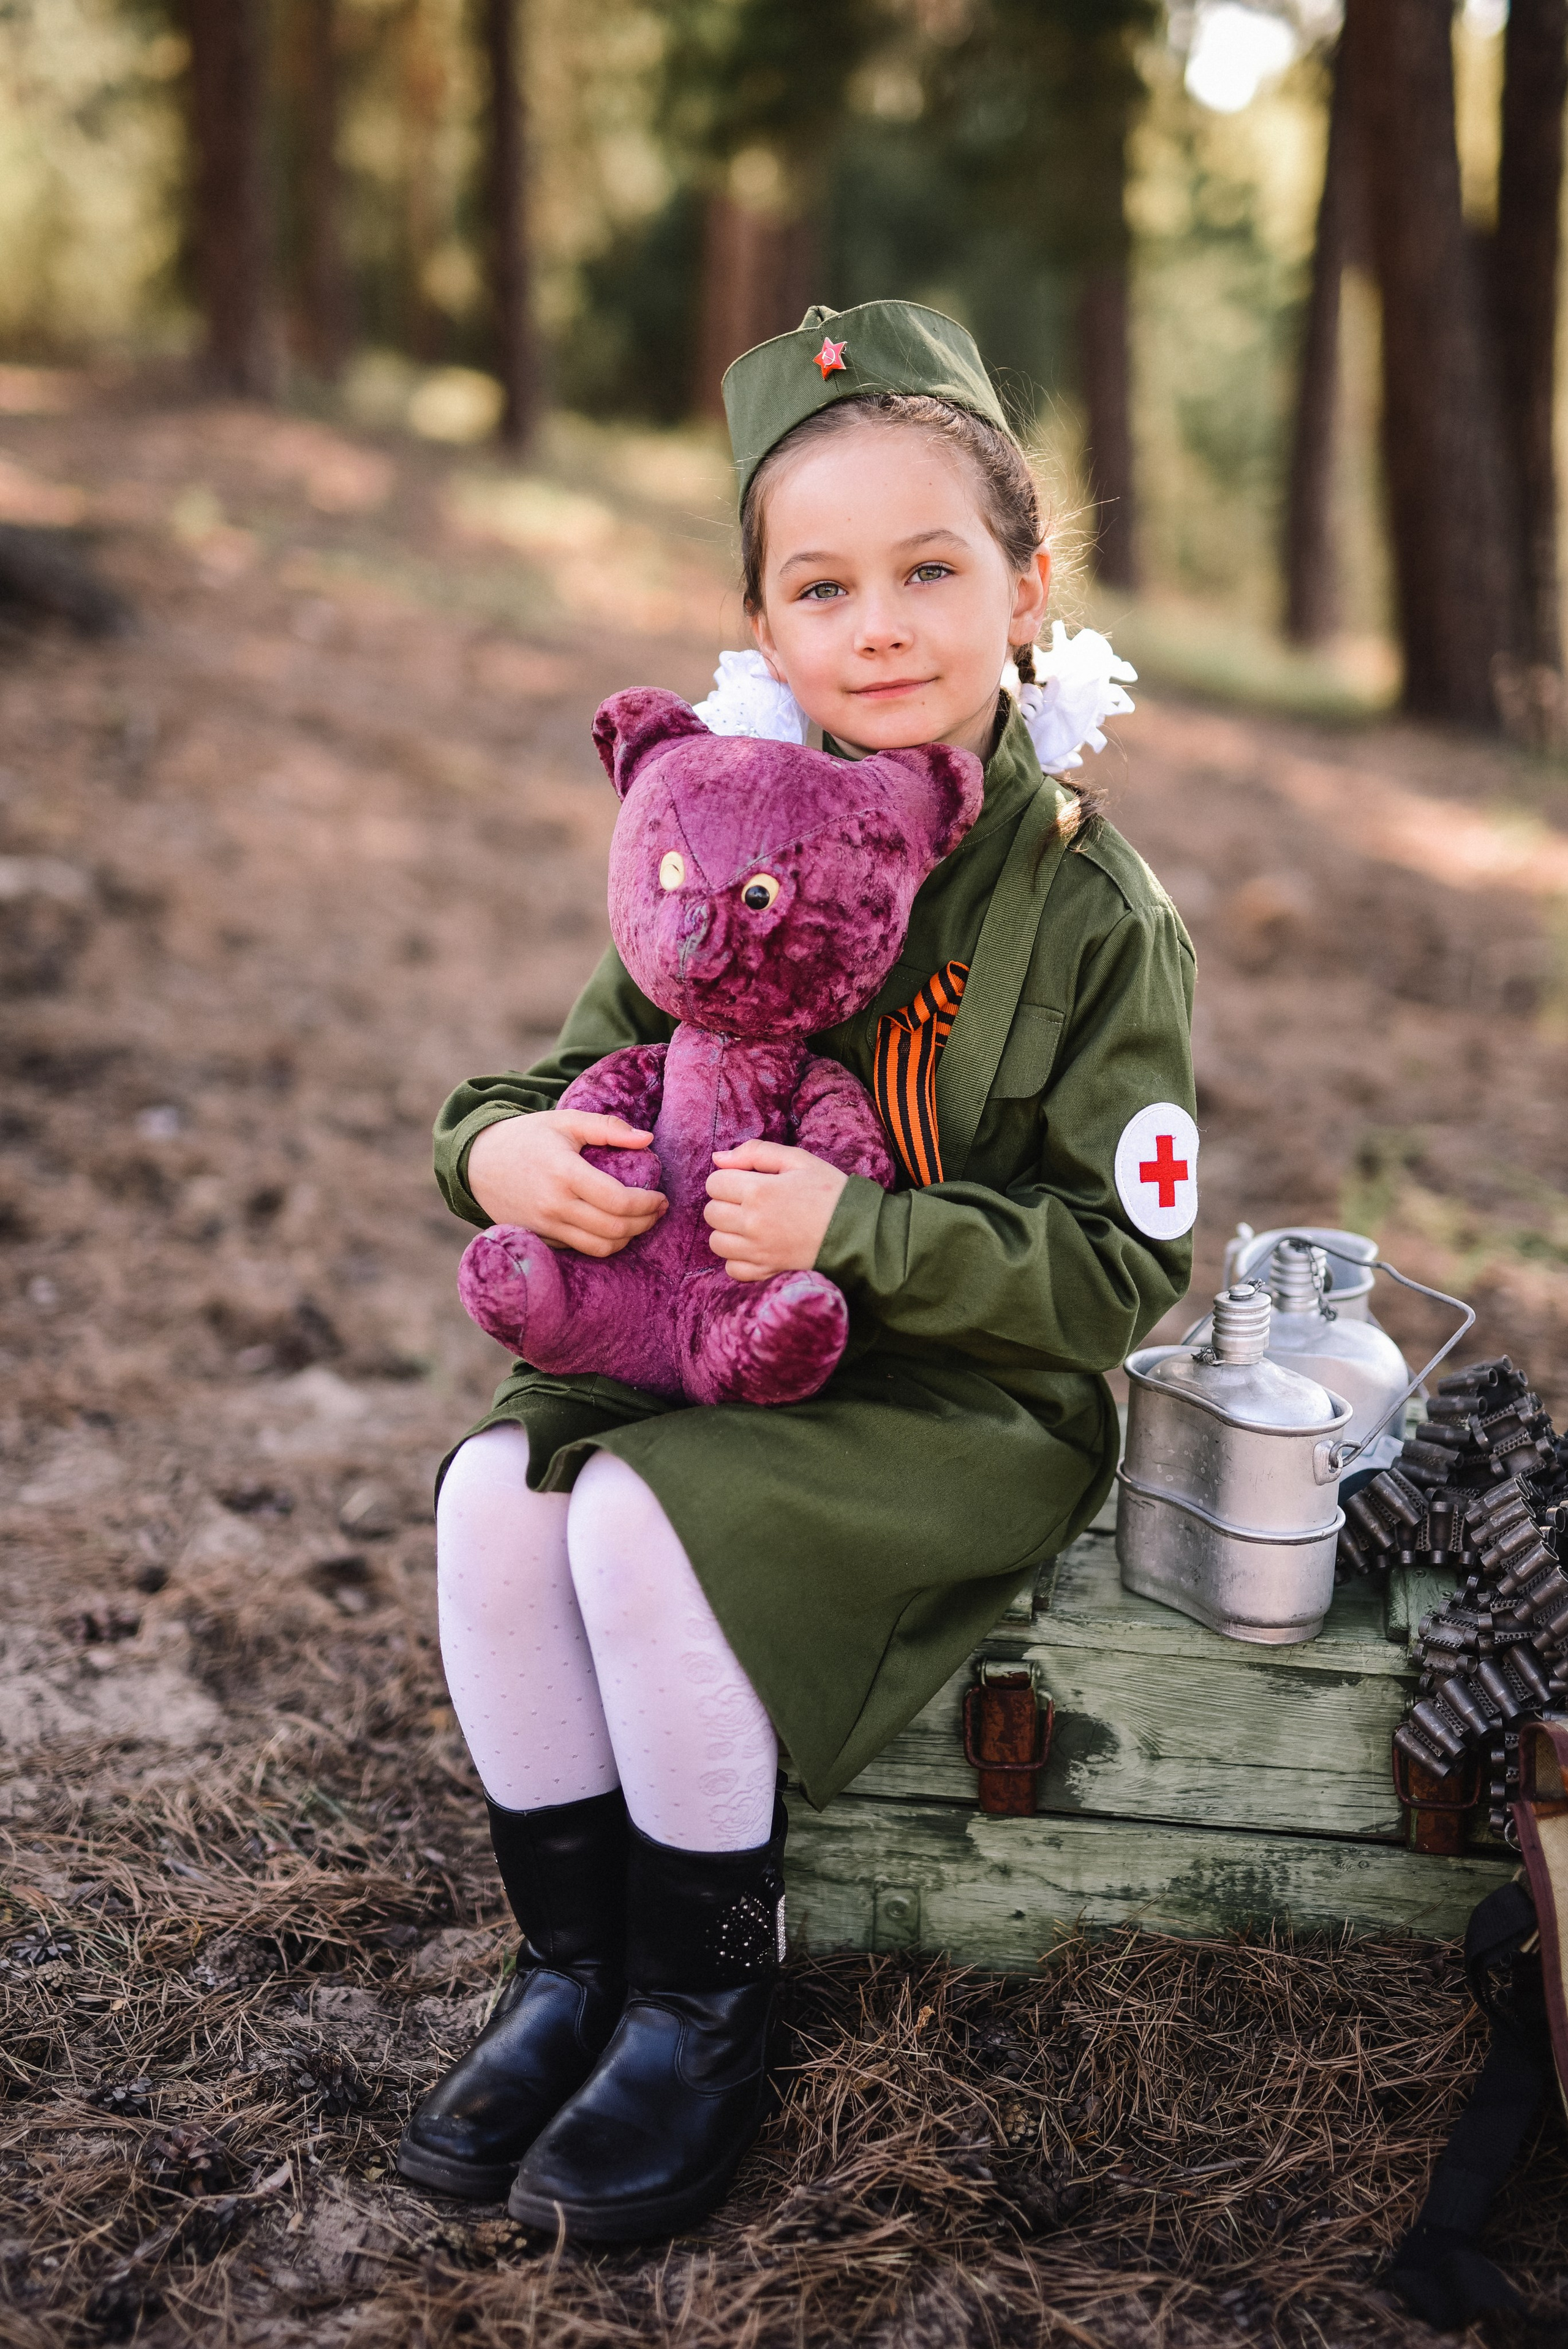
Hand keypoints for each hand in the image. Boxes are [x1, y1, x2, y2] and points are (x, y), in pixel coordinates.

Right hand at [468, 1112, 666, 1258]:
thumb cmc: (527, 1137)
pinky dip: (603, 1243)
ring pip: (600, 1248)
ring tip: (640, 1221)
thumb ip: (608, 1128)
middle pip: (614, 1230)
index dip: (647, 1204)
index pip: (618, 1201)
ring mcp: (546, 1226)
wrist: (478, 1162)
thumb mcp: (566, 1121)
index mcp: (564, 1173)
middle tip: (658, 1210)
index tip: (661, 1197)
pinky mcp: (540, 1238)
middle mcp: (555, 1205)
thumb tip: (647, 1139)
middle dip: (645, 1223)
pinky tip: (612, 1226)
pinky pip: (580, 1249)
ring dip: (628, 1238)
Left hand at [704, 1141, 848, 1281]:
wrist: (859, 1232)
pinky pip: (732, 1269)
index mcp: (759, 1191)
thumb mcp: (798, 1160)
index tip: (748, 1181)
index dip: (729, 1179)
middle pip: (711, 1212)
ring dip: (728, 1231)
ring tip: (752, 1224)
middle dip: (726, 1203)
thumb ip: (756, 1152)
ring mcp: (757, 1251)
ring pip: (717, 1242)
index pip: (714, 1183)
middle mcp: (752, 1223)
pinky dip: (738, 1259)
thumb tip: (718, 1158)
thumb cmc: (830, 1192)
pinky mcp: (766, 1271)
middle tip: (751, 1202)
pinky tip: (756, 1247)